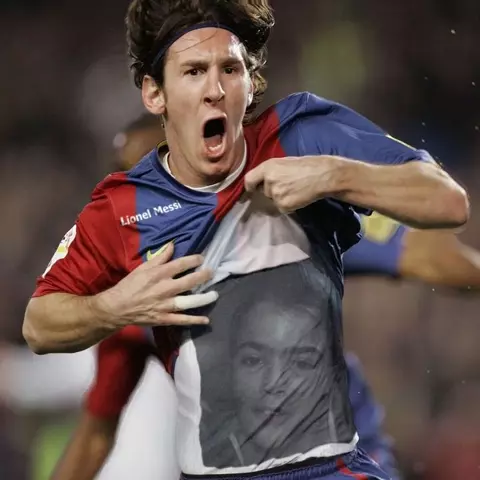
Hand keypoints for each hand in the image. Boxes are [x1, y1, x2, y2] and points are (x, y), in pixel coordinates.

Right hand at [95, 242, 216, 327]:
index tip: (202, 258)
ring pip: (189, 301)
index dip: (194, 260)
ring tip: (215, 294)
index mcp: (159, 274)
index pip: (181, 264)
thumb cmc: (129, 285)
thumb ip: (160, 257)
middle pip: (189, 281)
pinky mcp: (164, 318)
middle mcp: (165, 288)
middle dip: (204, 276)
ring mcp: (166, 305)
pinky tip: (206, 320)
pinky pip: (182, 320)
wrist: (117, 307)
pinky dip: (194, 320)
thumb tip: (172, 245)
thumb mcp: (143, 268)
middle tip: (212, 273)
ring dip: (204, 298)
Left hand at [244, 155, 340, 212]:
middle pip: (263, 192)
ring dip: (281, 198)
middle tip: (287, 185)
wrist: (323, 176)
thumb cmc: (307, 166)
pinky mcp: (283, 206)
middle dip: (272, 191)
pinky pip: (281, 208)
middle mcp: (268, 181)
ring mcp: (275, 194)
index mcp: (267, 167)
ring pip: (273, 200)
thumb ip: (270, 171)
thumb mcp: (284, 162)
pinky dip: (289, 205)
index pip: (248, 180)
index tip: (253, 189)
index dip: (251, 186)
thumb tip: (262, 181)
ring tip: (295, 189)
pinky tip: (298, 197)